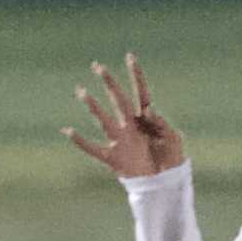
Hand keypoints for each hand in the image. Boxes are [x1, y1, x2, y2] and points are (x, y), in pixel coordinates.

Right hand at [63, 54, 184, 176]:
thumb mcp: (174, 138)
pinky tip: (67, 130)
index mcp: (147, 120)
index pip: (141, 92)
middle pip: (119, 100)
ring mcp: (121, 141)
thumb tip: (148, 108)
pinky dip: (80, 141)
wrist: (167, 185)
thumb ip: (162, 122)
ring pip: (103, 120)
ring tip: (81, 91)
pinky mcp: (114, 159)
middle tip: (97, 65)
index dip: (136, 75)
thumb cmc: (173, 160)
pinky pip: (93, 149)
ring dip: (93, 106)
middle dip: (109, 83)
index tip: (130, 56)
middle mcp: (131, 126)